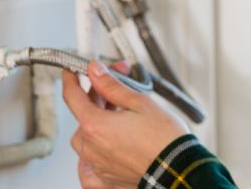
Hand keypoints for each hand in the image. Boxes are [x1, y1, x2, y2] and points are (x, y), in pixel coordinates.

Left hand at [61, 61, 188, 187]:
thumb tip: (96, 72)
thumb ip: (112, 86)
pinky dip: (90, 157)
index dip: (72, 79)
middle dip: (97, 98)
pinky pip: (88, 169)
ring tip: (115, 116)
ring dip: (95, 124)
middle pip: (83, 116)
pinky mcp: (105, 180)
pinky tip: (101, 148)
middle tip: (115, 87)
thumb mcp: (140, 103)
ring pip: (85, 139)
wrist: (179, 168)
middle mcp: (91, 147)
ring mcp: (97, 165)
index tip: (73, 72)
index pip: (72, 97)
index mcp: (95, 125)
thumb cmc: (164, 139)